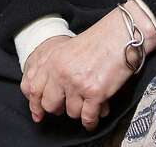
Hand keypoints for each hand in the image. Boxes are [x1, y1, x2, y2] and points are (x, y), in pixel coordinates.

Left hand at [20, 4, 155, 130]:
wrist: (121, 35)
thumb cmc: (98, 41)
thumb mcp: (66, 49)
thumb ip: (53, 68)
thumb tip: (45, 94)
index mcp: (52, 60)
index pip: (34, 90)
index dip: (36, 105)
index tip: (38, 114)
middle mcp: (61, 73)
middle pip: (50, 105)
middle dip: (60, 108)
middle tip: (70, 104)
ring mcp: (77, 83)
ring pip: (71, 112)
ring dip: (81, 110)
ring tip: (89, 101)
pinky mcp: (95, 92)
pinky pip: (88, 117)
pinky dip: (92, 120)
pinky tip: (95, 116)